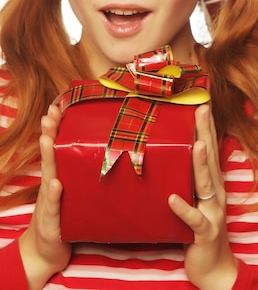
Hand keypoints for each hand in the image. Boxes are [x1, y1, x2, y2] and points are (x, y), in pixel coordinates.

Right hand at [19, 104, 70, 288]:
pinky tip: (56, 184)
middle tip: (51, 112)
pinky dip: (54, 194)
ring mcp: (49, 202)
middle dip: (49, 133)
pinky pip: (54, 206)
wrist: (45, 252)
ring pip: (49, 175)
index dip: (57, 128)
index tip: (58, 106)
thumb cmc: (65, 219)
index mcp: (59, 177)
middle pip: (50, 155)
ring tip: (48, 138)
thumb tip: (110, 155)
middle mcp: (52, 185)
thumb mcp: (77, 194)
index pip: (58, 148)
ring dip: (49, 156)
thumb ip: (87, 176)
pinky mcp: (52, 221)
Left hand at [168, 104, 237, 289]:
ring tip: (197, 144)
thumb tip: (174, 160)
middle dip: (206, 133)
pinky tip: (172, 199)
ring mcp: (213, 212)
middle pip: (211, 159)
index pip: (211, 150)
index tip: (202, 103)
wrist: (215, 270)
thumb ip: (189, 183)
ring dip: (201, 164)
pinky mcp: (205, 232)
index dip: (207, 127)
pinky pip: (194, 219)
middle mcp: (216, 194)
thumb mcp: (197, 203)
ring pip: (206, 185)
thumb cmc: (202, 233)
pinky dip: (184, 209)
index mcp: (212, 186)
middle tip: (202, 108)